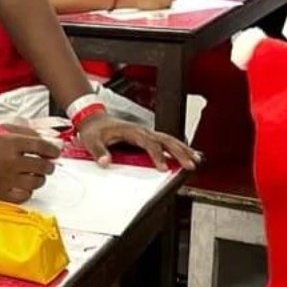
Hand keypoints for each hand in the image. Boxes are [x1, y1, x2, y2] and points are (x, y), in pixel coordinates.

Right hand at [0, 129, 59, 203]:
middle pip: (42, 166)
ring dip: (39, 178)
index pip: (42, 147)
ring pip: (36, 182)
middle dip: (48, 165)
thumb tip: (43, 140)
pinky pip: (24, 196)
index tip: (54, 153)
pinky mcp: (0, 194)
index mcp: (11, 143)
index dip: (53, 150)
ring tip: (34, 176)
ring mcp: (6, 179)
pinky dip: (27, 191)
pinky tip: (23, 186)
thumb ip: (22, 133)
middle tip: (46, 165)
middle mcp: (11, 161)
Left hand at [78, 113, 199, 170]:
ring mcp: (146, 133)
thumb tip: (105, 162)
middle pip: (166, 140)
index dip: (157, 155)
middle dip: (179, 152)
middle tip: (190, 164)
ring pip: (169, 139)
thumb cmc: (95, 129)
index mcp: (131, 131)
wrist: (94, 120)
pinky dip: (178, 148)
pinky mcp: (147, 137)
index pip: (148, 143)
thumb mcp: (91, 140)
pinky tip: (187, 154)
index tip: (163, 167)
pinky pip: (166, 142)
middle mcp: (142, 131)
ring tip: (195, 160)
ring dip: (183, 149)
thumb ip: (98, 151)